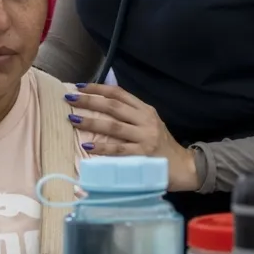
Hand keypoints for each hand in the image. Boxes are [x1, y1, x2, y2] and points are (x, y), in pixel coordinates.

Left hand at [63, 83, 196, 191]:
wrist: (184, 166)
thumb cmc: (162, 146)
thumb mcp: (150, 124)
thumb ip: (131, 115)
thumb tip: (104, 104)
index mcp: (146, 110)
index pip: (119, 94)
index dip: (98, 88)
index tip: (79, 86)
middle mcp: (146, 120)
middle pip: (113, 106)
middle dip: (89, 101)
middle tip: (69, 99)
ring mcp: (145, 137)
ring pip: (114, 126)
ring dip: (92, 122)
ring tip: (73, 119)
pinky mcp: (143, 155)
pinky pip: (118, 149)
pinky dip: (102, 147)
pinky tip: (88, 145)